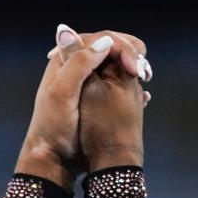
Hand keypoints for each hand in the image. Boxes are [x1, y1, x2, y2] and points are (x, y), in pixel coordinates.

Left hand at [55, 28, 148, 171]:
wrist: (51, 158)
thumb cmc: (54, 127)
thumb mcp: (62, 93)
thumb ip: (79, 64)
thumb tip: (106, 41)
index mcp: (64, 60)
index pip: (100, 39)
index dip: (121, 47)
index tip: (134, 67)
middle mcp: (75, 67)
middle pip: (110, 48)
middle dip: (131, 55)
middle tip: (145, 72)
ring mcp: (85, 83)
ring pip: (115, 65)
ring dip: (133, 68)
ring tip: (146, 80)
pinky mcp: (94, 99)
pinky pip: (117, 83)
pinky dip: (131, 86)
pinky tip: (142, 95)